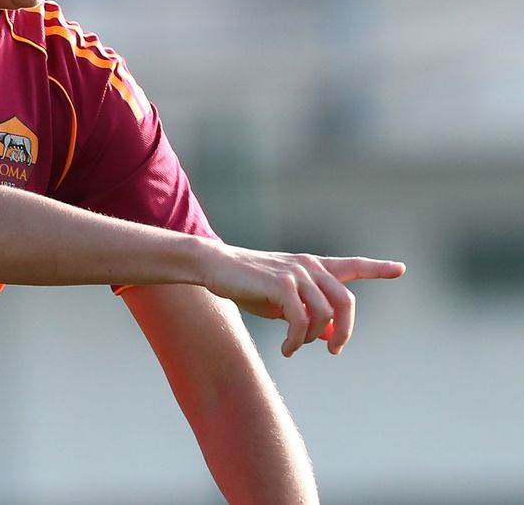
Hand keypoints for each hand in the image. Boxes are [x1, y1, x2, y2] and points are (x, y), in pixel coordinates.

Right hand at [201, 242, 405, 357]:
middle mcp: (309, 266)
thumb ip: (309, 315)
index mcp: (312, 266)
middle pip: (346, 302)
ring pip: (325, 315)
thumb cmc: (249, 285)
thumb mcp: (283, 303)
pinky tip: (287, 348)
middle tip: (334, 350)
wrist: (215, 266)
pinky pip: (301, 320)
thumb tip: (331, 337)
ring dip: (314, 339)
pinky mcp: (281, 283)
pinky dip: (297, 340)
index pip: (352, 266)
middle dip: (346, 331)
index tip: (400, 269)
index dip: (378, 268)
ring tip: (295, 346)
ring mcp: (296, 273)